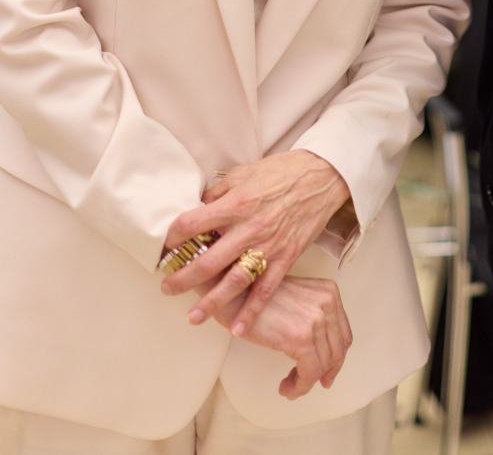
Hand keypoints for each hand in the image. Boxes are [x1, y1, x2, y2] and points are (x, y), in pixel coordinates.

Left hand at [161, 150, 351, 334]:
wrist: (321, 176)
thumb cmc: (281, 171)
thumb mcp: (244, 173)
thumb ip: (219, 193)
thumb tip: (198, 208)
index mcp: (235, 203)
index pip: (192, 224)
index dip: (173, 237)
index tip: (165, 247)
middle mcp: (249, 228)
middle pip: (207, 260)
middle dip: (183, 278)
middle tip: (167, 288)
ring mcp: (268, 245)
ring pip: (233, 281)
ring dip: (211, 302)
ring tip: (192, 316)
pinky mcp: (286, 257)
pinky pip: (266, 289)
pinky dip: (252, 310)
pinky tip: (237, 327)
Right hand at [214, 276, 352, 399]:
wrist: (233, 293)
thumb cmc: (257, 298)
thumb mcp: (295, 300)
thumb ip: (312, 319)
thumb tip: (324, 357)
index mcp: (328, 292)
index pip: (342, 335)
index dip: (335, 360)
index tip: (324, 374)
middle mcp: (327, 302)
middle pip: (336, 352)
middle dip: (322, 373)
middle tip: (304, 384)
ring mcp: (315, 319)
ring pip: (322, 365)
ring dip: (306, 382)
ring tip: (288, 386)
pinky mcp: (300, 337)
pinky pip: (309, 373)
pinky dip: (300, 387)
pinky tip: (286, 388)